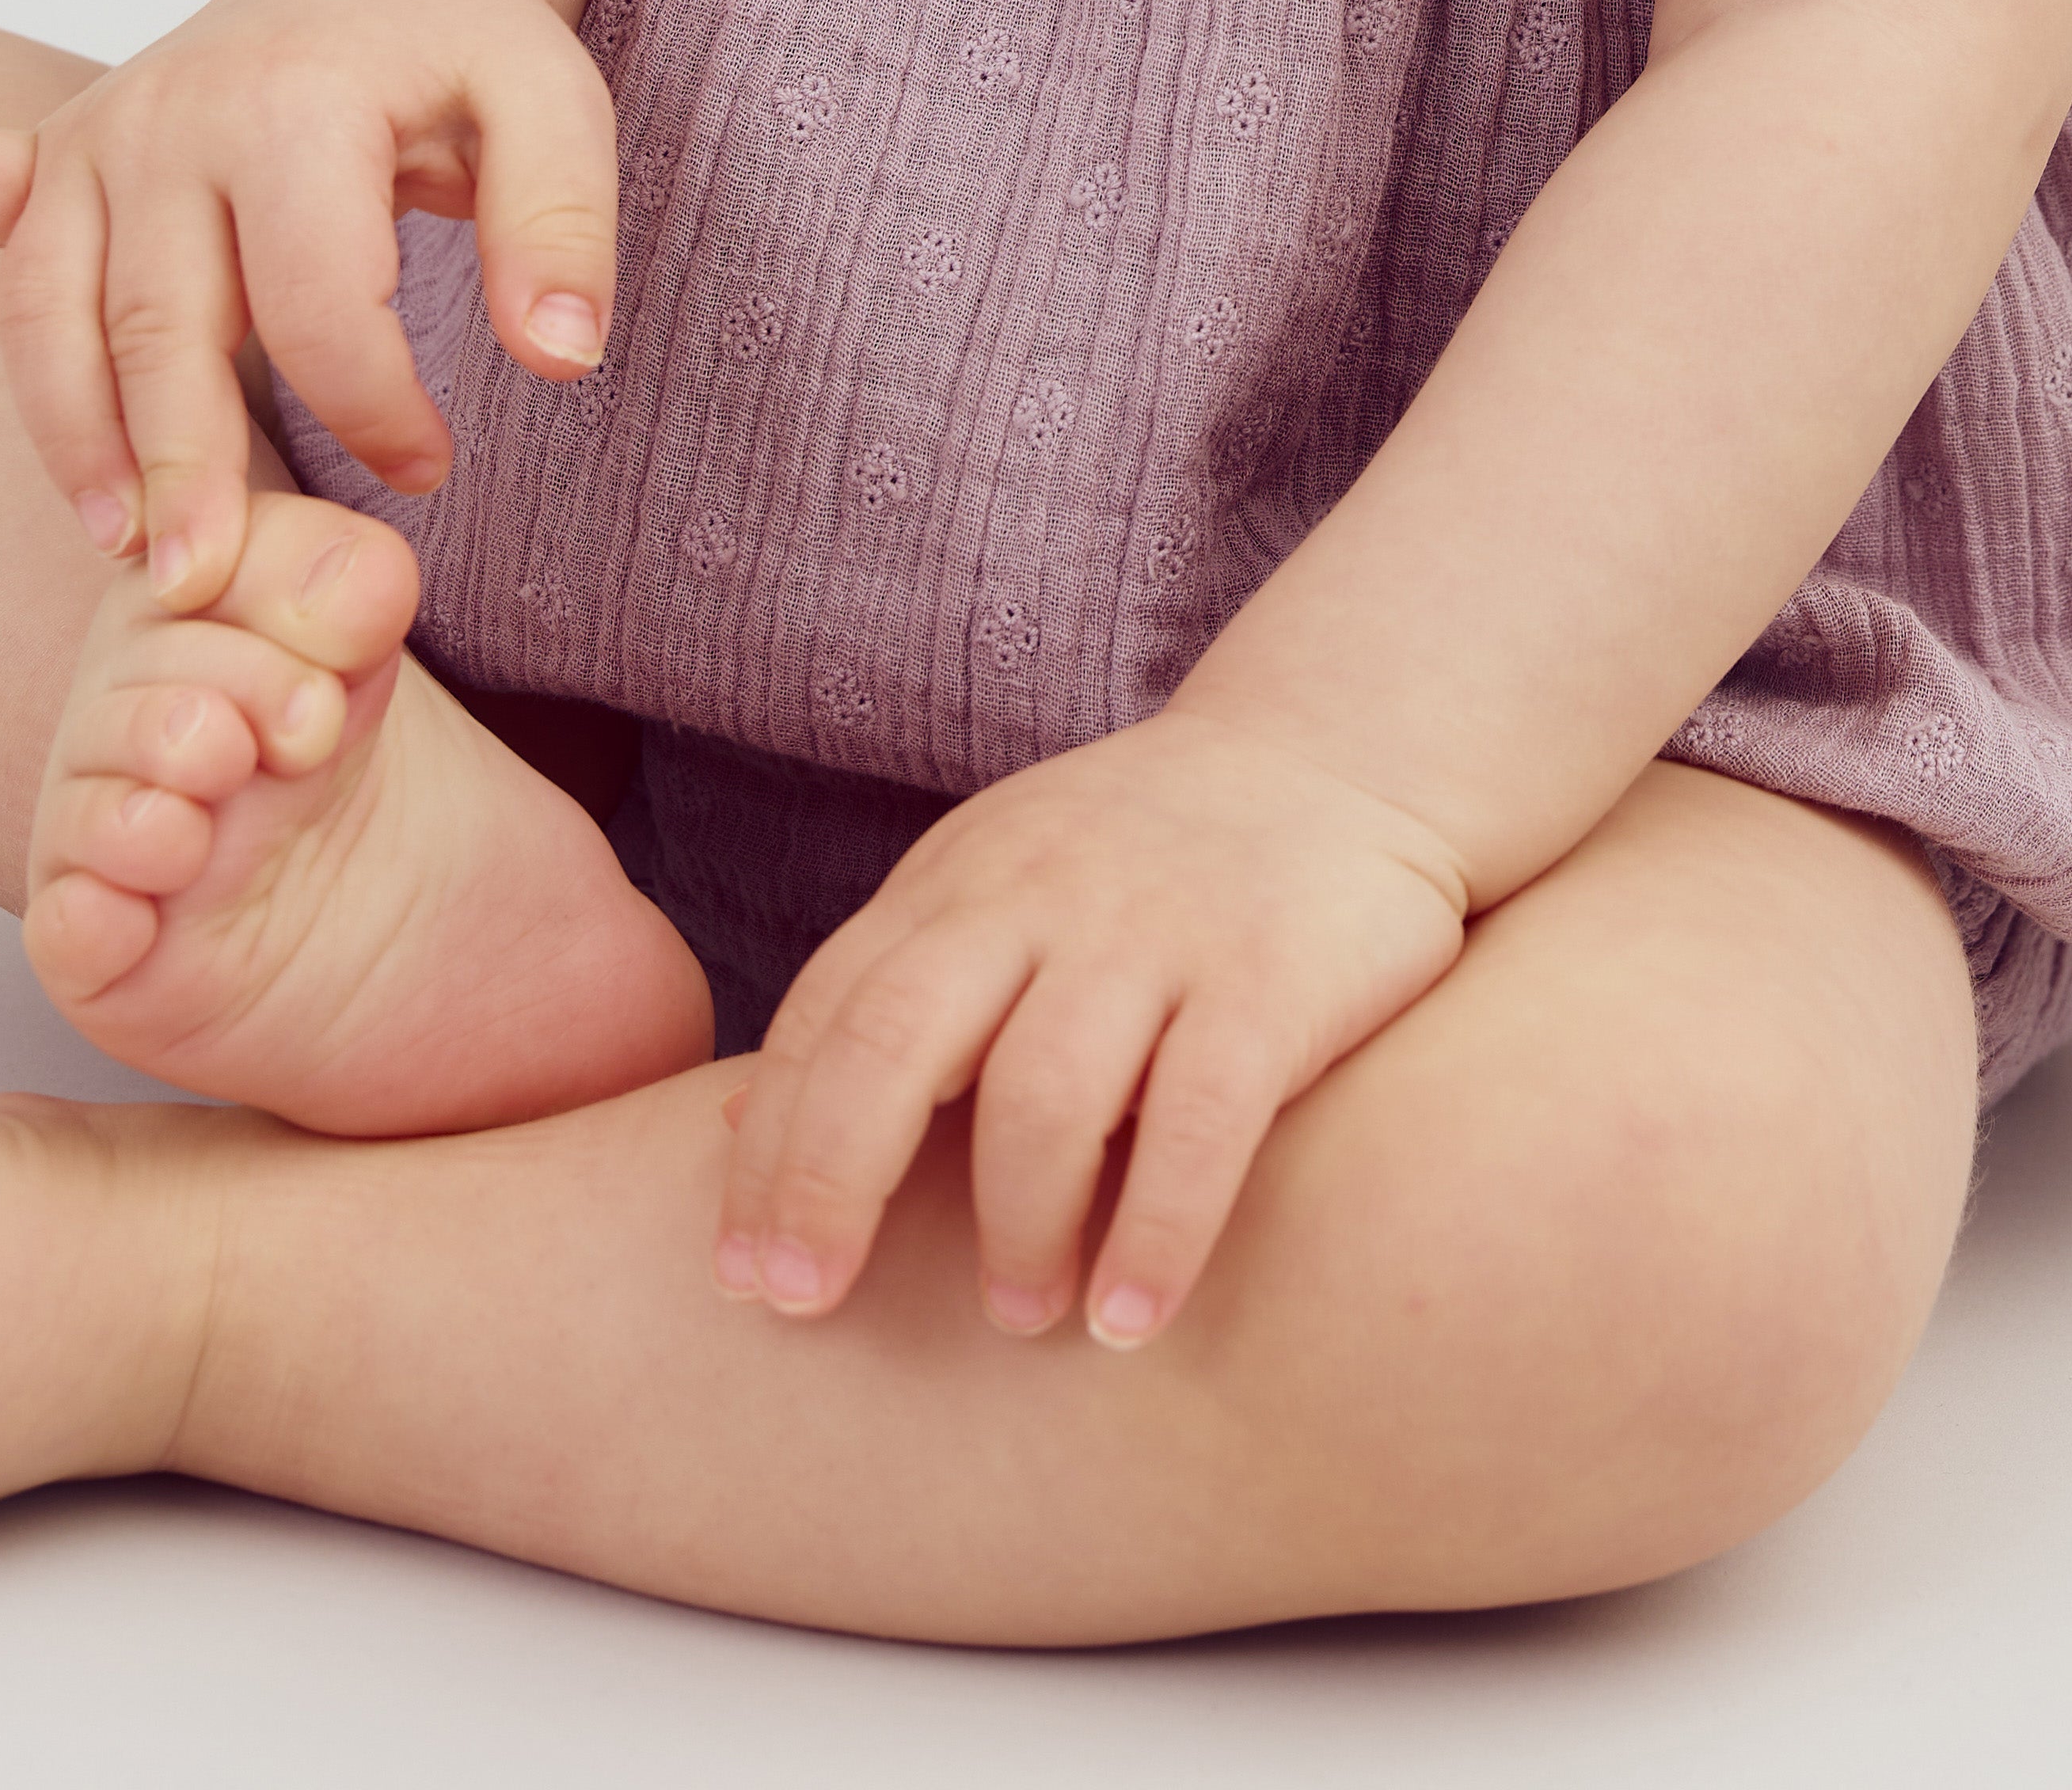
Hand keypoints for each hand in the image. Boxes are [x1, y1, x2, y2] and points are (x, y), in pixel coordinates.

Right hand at [0, 0, 623, 611]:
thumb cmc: (461, 43)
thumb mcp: (552, 100)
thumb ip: (562, 224)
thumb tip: (563, 359)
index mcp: (296, 100)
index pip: (315, 298)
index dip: (372, 405)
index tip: (432, 468)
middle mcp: (174, 117)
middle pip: (165, 324)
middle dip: (185, 466)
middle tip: (209, 584)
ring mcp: (101, 137)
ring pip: (59, 319)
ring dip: (89, 446)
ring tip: (138, 552)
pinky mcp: (60, 158)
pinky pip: (20, 286)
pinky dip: (38, 385)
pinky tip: (77, 468)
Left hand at [711, 707, 1470, 1345]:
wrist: (1343, 749)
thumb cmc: (1143, 862)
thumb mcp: (998, 890)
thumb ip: (890, 994)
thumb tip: (728, 1144)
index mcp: (962, 881)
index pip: (829, 1015)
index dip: (771, 1151)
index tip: (742, 1281)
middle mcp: (1041, 896)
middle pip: (898, 1040)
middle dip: (831, 1183)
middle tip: (803, 1308)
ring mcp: (1158, 930)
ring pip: (1046, 1092)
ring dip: (1013, 1227)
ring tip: (1018, 1314)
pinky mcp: (1271, 975)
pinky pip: (1200, 1120)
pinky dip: (1155, 1233)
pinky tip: (1129, 1321)